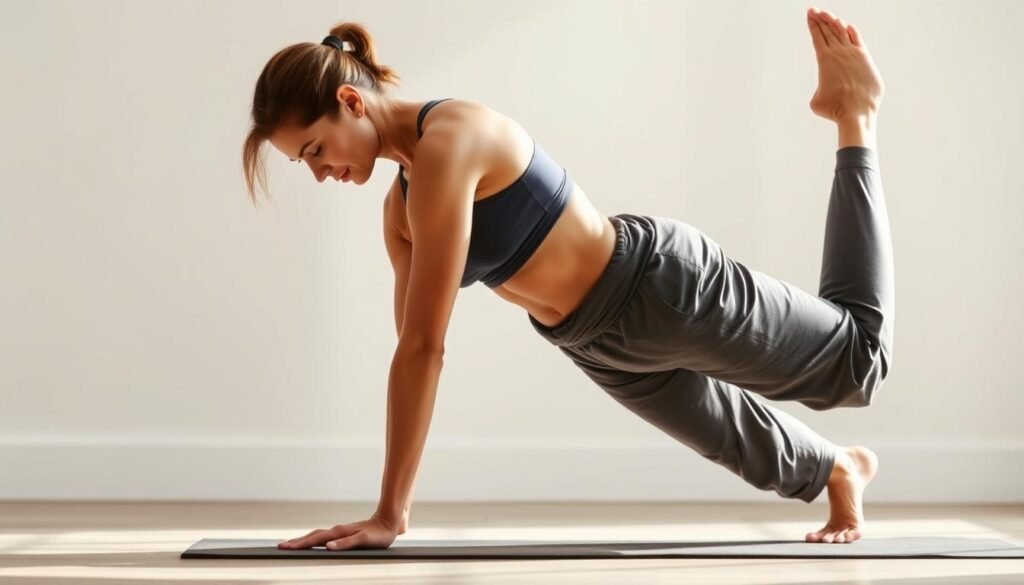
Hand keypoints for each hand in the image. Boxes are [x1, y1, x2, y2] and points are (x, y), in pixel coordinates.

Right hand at [277, 513, 399, 550]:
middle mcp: (337, 531)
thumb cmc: (379, 534)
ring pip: (317, 536)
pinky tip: (312, 543)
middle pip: (312, 537)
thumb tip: (328, 547)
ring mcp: (339, 531)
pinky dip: (313, 540)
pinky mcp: (344, 533)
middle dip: (296, 542)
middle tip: (280, 547)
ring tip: (290, 545)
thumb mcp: (364, 540)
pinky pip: (324, 537)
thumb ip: (347, 543)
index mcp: (339, 533)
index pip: (315, 540)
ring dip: (303, 541)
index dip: (300, 545)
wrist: (389, 521)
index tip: (284, 547)